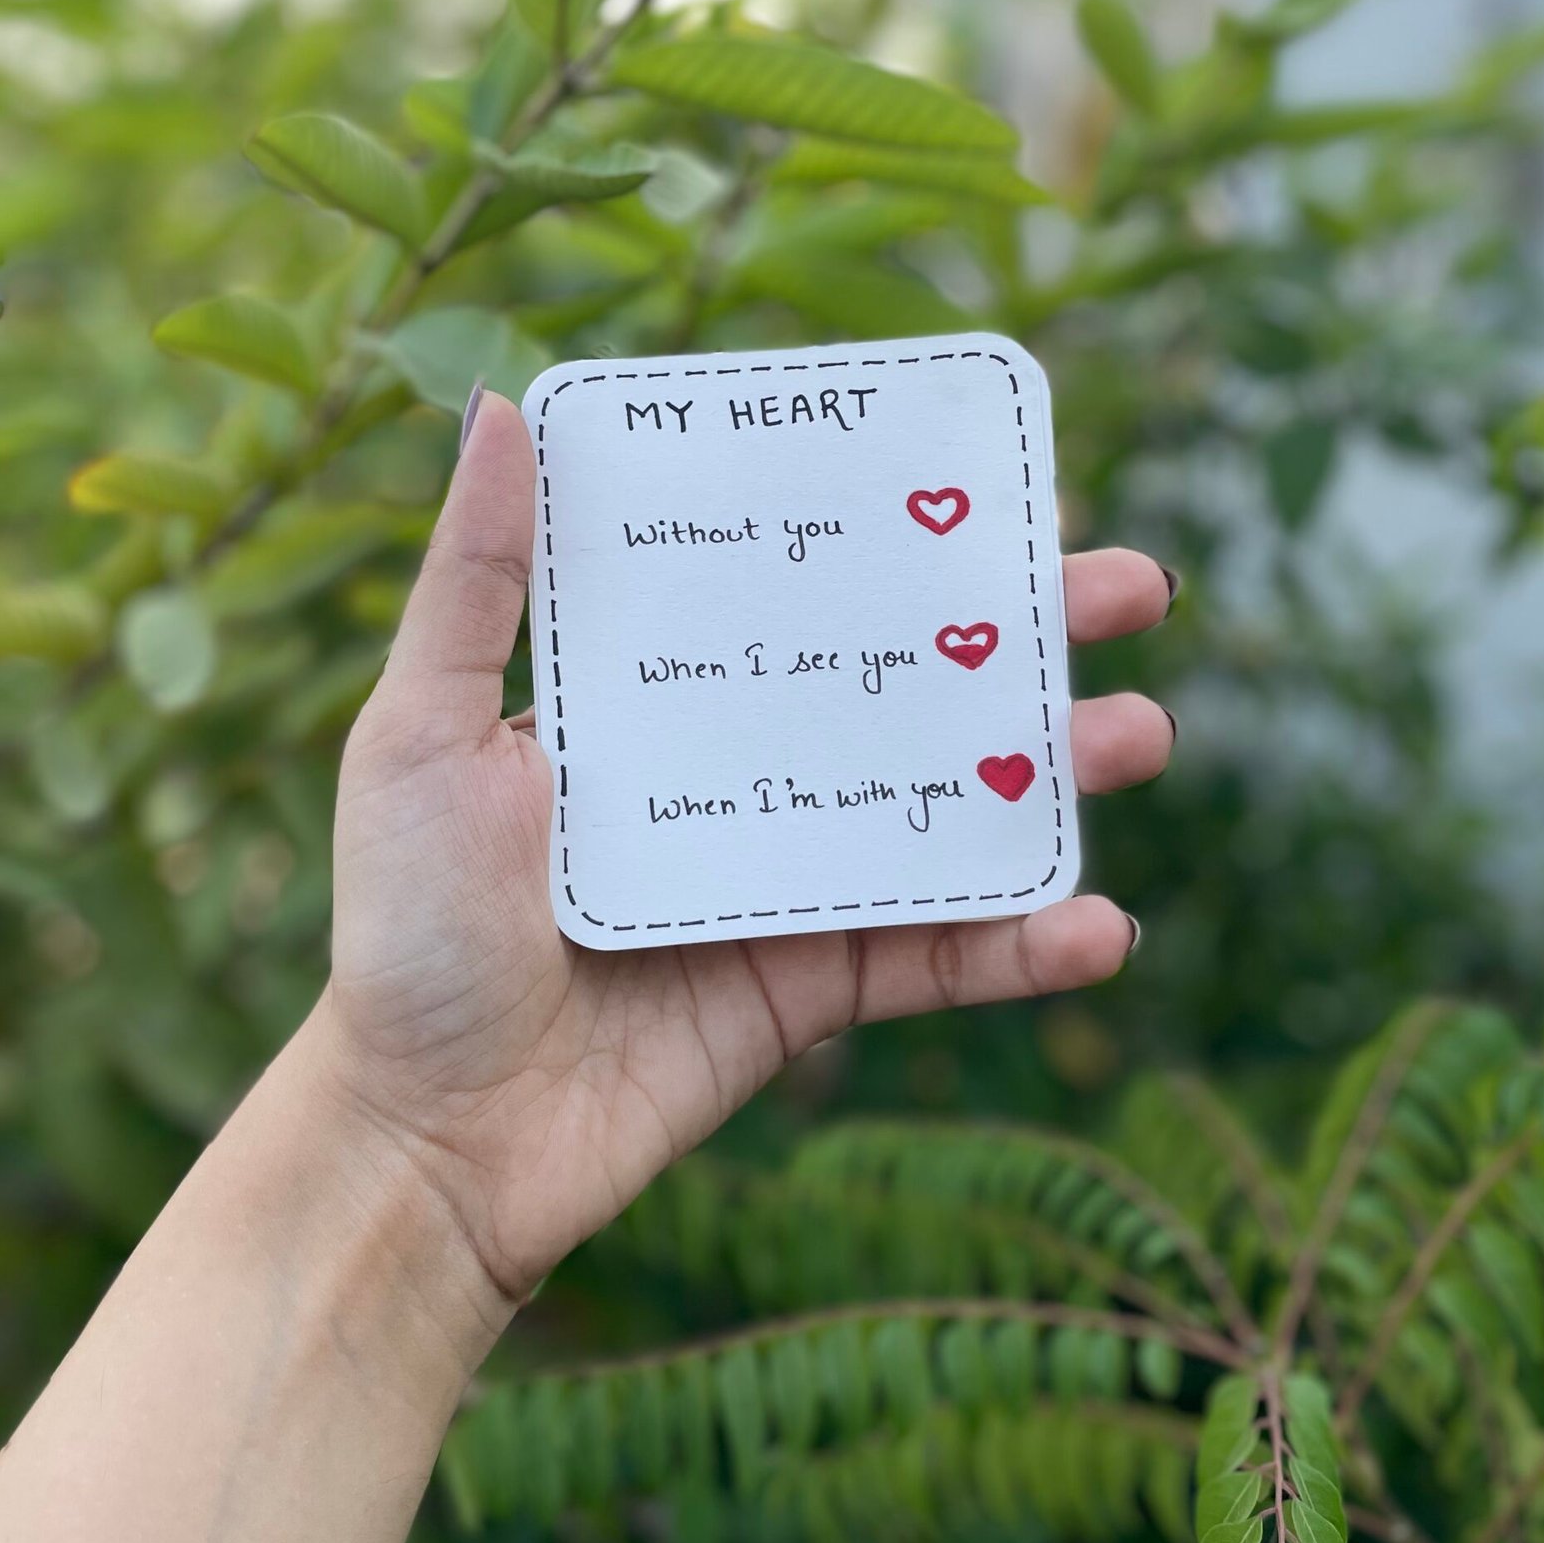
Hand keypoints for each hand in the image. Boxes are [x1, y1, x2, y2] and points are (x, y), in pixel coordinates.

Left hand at [319, 392, 1175, 1317]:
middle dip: (1025, 636)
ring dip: (1054, 775)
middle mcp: (736, 775)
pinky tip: (1098, 924)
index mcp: (657, 699)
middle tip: (1135, 588)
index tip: (1000, 480)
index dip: (900, 535)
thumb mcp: (418, 732)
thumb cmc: (403, 927)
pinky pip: (935, 957)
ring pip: (947, 810)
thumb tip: (504, 405)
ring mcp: (786, 881)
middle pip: (904, 685)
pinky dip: (1020, 947)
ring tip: (1140, 734)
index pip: (798, 590)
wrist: (424, 1138)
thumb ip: (474, 584)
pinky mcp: (812, 990)